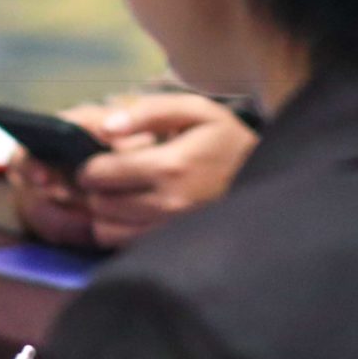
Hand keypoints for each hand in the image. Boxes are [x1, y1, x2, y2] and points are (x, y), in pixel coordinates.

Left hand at [7, 92, 256, 249]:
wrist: (265, 179)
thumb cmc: (225, 142)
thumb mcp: (195, 111)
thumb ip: (149, 111)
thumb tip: (106, 128)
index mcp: (171, 167)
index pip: (101, 173)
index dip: (92, 165)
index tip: (100, 161)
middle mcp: (168, 205)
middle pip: (100, 203)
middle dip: (97, 189)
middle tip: (110, 178)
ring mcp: (170, 231)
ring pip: (106, 229)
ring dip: (105, 212)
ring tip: (122, 196)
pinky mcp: (171, 247)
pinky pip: (123, 245)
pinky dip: (119, 230)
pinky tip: (134, 214)